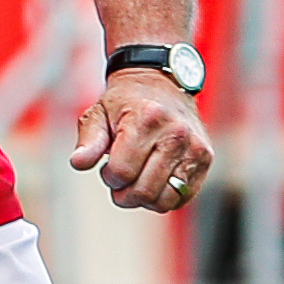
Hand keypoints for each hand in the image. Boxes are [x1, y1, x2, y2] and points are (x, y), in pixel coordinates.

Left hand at [67, 66, 213, 214]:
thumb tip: (79, 163)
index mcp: (147, 120)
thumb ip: (88, 140)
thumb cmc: (126, 101)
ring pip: (164, 200)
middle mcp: (175, 134)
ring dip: (144, 199)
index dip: (109, 177)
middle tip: (120, 178)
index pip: (122, 173)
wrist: (162, 83)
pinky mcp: (204, 159)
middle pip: (143, 191)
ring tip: (137, 180)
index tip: (108, 166)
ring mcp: (194, 148)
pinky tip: (154, 180)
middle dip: (124, 193)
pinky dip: (164, 198)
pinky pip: (182, 197)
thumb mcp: (98, 113)